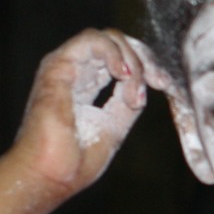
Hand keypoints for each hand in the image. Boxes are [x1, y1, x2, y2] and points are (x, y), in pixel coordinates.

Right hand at [3, 29, 153, 201]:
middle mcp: (74, 72)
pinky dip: (115, 53)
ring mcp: (64, 67)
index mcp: (85, 86)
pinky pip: (91, 40)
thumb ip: (126, 103)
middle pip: (116, 43)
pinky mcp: (57, 66)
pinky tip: (124, 76)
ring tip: (135, 86)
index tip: (164, 84)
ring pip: (106, 38)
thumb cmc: (73, 163)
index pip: (119, 58)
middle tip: (159, 81)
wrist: (50, 176)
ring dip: (131, 58)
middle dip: (144, 58)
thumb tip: (143, 87)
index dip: (145, 66)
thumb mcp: (114, 127)